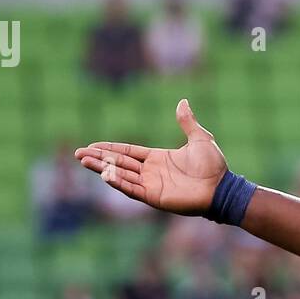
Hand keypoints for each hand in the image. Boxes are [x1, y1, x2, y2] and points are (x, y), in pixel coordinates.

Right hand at [75, 99, 227, 215]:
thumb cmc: (213, 166)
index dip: (109, 148)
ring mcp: (151, 185)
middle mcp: (150, 171)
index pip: (127, 152)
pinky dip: (118, 182)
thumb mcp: (199, 138)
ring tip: (83, 161)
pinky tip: (104, 174)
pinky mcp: (154, 196)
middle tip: (78, 154)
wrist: (221, 187)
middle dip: (98, 158)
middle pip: (118, 163)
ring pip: (121, 175)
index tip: (91, 146)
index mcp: (157, 158)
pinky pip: (132, 189)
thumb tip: (182, 102)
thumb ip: (187, 122)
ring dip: (102, 168)